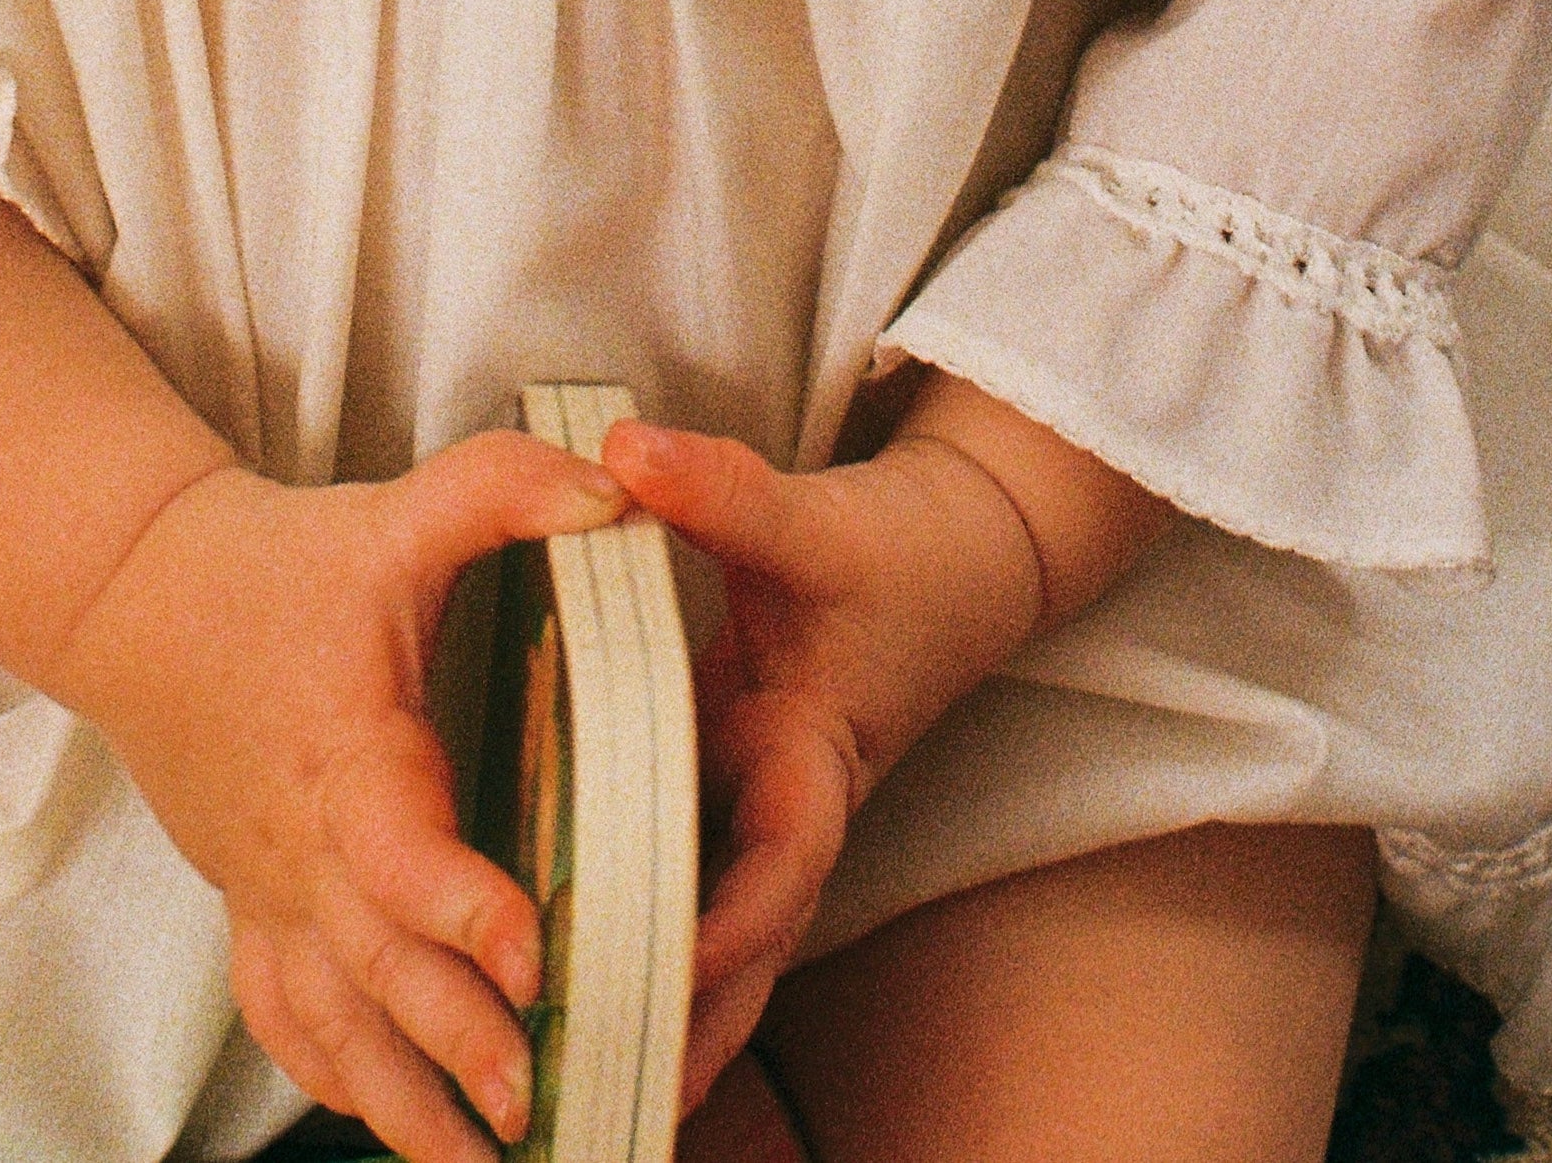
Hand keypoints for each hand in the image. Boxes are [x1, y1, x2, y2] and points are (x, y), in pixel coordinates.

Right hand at [56, 431, 624, 1162]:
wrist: (137, 594)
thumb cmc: (277, 562)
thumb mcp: (395, 508)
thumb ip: (504, 492)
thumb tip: (616, 493)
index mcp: (347, 756)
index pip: (398, 852)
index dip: (462, 908)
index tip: (533, 958)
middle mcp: (302, 846)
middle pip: (376, 969)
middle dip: (456, 1044)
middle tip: (535, 1103)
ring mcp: (269, 891)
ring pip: (330, 1025)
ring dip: (403, 1103)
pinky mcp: (252, 908)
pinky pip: (284, 1018)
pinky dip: (335, 1078)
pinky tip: (390, 1126)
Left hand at [604, 404, 1099, 1112]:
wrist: (967, 553)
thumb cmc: (901, 548)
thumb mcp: (812, 515)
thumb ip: (719, 488)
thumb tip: (621, 452)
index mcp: (817, 755)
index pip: (781, 863)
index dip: (733, 921)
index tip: (674, 966)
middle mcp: (790, 806)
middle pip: (746, 947)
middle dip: (691, 1026)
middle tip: (615, 1102)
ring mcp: (766, 812)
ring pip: (721, 937)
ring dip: (668, 1009)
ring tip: (590, 1093)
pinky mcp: (739, 797)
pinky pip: (695, 883)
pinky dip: (655, 939)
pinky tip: (584, 984)